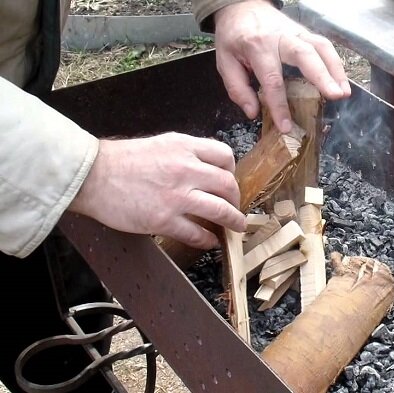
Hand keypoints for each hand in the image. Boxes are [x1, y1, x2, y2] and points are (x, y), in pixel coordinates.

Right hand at [69, 133, 245, 248]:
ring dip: (233, 220)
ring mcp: (176, 196)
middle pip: (228, 184)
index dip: (231, 170)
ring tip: (237, 226)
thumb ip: (185, 153)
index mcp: (184, 147)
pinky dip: (208, 239)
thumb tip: (206, 168)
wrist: (91, 176)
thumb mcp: (160, 144)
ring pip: (220, 210)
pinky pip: (196, 233)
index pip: (225, 156)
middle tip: (235, 206)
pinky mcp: (163, 220)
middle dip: (236, 198)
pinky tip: (211, 241)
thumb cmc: (121, 160)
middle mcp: (185, 169)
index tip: (229, 179)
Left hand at [214, 0, 350, 132]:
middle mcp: (281, 37)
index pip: (272, 79)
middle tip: (335, 96)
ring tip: (343, 93)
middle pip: (305, 55)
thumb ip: (237, 89)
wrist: (241, 6)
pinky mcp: (305, 33)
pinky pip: (324, 46)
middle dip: (322, 76)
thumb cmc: (234, 37)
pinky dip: (335, 64)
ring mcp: (296, 32)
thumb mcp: (224, 61)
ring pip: (321, 47)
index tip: (286, 126)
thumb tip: (254, 112)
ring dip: (336, 70)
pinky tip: (341, 82)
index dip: (280, 105)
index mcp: (257, 46)